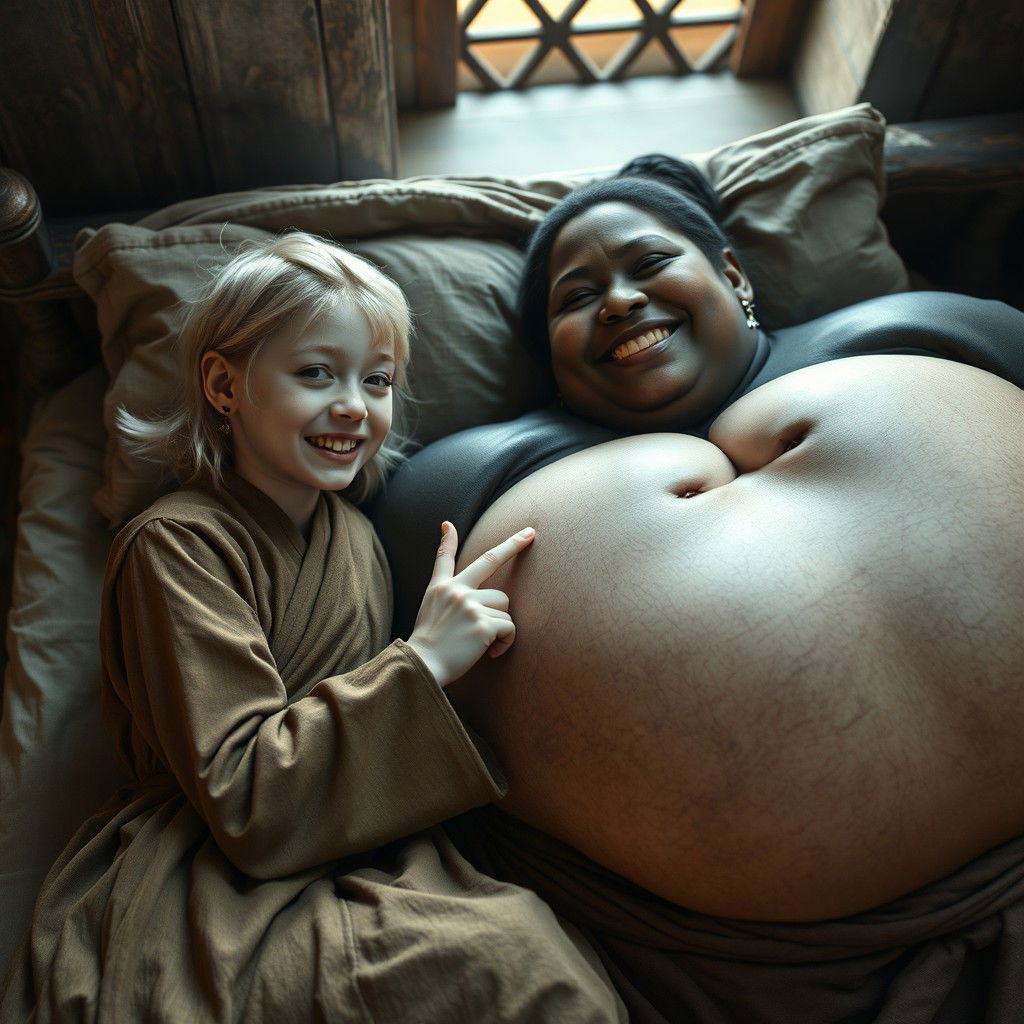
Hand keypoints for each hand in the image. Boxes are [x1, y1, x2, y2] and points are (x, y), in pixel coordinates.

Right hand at [407, 521, 535, 686]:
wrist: (422, 666)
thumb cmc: (428, 647)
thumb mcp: (428, 613)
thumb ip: (444, 596)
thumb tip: (452, 585)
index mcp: (440, 589)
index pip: (443, 558)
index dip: (448, 541)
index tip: (448, 525)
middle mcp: (456, 591)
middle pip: (490, 560)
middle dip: (513, 544)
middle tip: (530, 533)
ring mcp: (470, 605)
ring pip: (505, 605)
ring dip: (502, 625)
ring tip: (486, 642)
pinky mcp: (483, 624)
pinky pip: (509, 627)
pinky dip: (506, 642)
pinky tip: (491, 652)